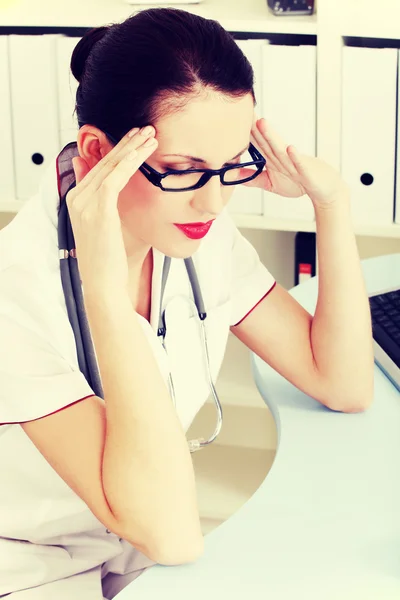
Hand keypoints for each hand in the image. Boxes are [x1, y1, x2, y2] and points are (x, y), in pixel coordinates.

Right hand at [66, 126, 157, 294]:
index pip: (98, 168)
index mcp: (77, 200)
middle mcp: (76, 198)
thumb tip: (104, 181)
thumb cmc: (109, 260)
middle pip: (103, 162)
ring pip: (110, 166)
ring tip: (150, 135)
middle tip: (145, 129)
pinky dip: (129, 163)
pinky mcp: (98, 209)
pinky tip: (143, 153)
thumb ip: (104, 202)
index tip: (135, 139)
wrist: (103, 284)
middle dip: (126, 143)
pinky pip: (114, 178)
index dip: (117, 151)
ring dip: (131, 148)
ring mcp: (84, 203)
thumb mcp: (106, 226)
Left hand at [239, 117, 349, 207]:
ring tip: (261, 123)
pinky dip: (295, 157)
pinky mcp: (306, 171)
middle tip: (243, 111)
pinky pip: (300, 163)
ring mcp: (295, 163)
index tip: (233, 120)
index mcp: (273, 159)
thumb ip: (253, 178)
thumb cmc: (298, 183)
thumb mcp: (271, 183)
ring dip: (271, 136)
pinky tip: (290, 148)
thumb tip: (233, 175)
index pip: (257, 144)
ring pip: (280, 149)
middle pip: (266, 141)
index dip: (246, 133)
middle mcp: (282, 157)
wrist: (323, 189)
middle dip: (255, 128)